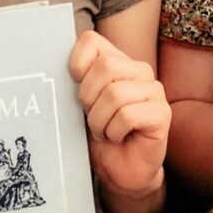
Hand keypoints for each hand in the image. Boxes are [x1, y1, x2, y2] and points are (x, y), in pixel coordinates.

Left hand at [69, 30, 169, 196]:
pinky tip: (119, 137)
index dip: (76, 65)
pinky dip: (115, 131)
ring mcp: (154, 90)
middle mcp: (140, 70)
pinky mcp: (162, 114)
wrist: (121, 172)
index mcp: (118, 61)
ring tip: (104, 131)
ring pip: (116, 94)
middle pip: (105, 67)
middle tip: (92, 117)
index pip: (91, 41)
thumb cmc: (100, 135)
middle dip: (88, 98)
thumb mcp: (82, 104)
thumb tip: (50, 66)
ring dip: (100, 121)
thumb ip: (76, 80)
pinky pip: (128, 115)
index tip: (76, 89)